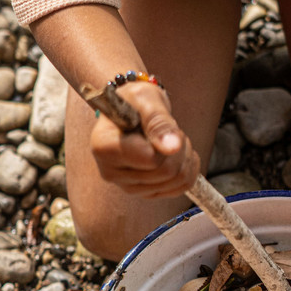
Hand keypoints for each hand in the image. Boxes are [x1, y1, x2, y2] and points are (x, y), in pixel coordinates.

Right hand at [90, 78, 199, 197]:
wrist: (131, 110)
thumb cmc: (134, 100)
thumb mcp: (145, 98)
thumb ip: (158, 121)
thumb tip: (172, 147)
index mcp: (104, 148)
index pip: (150, 159)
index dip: (163, 140)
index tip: (157, 122)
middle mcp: (111, 172)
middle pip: (166, 173)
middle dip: (179, 148)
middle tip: (168, 129)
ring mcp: (127, 186)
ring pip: (176, 182)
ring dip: (184, 157)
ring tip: (169, 139)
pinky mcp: (143, 193)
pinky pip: (180, 189)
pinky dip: (187, 169)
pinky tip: (175, 153)